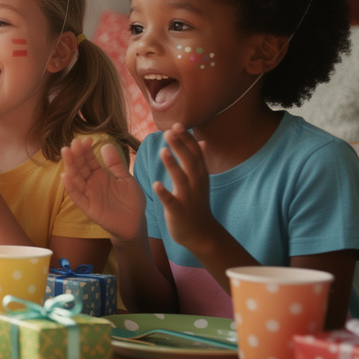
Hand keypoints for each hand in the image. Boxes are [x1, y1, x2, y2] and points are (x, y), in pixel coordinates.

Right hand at [60, 137, 145, 242]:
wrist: (135, 223)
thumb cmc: (131, 201)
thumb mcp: (126, 179)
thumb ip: (116, 164)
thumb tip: (106, 144)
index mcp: (100, 175)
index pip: (89, 160)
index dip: (87, 150)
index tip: (86, 139)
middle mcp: (92, 183)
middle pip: (81, 167)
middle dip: (77, 155)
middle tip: (74, 143)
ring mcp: (89, 195)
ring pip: (76, 179)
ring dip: (70, 166)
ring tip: (66, 152)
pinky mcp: (88, 208)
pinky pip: (77, 197)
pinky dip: (70, 187)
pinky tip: (66, 176)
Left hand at [153, 124, 215, 248]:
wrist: (201, 234)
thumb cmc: (197, 204)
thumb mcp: (201, 181)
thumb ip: (199, 161)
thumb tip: (202, 141)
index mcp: (200, 176)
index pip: (195, 154)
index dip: (187, 139)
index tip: (178, 124)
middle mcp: (196, 185)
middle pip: (190, 162)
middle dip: (181, 146)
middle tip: (170, 131)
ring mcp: (188, 198)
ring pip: (182, 179)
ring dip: (173, 165)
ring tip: (163, 151)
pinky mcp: (179, 212)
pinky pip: (171, 202)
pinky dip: (165, 193)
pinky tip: (156, 184)